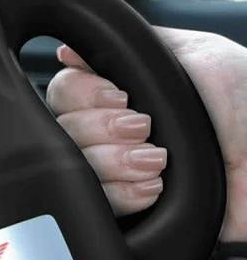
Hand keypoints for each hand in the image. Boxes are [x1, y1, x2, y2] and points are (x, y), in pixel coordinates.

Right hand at [46, 28, 246, 240]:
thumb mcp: (195, 56)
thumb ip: (131, 49)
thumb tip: (70, 50)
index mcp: (122, 92)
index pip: (66, 90)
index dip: (84, 94)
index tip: (120, 98)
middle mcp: (110, 131)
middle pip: (63, 130)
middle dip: (102, 130)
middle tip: (145, 129)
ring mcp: (115, 172)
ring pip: (75, 169)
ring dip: (115, 162)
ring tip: (158, 161)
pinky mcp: (126, 210)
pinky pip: (96, 206)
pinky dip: (123, 194)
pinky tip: (154, 188)